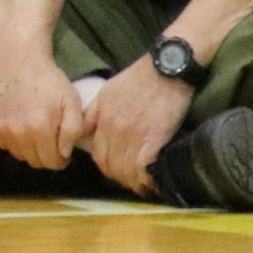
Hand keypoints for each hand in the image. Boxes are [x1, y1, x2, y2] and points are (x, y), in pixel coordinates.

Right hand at [0, 49, 87, 172]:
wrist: (18, 60)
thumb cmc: (49, 80)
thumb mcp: (71, 101)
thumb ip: (73, 131)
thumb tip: (64, 153)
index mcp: (40, 129)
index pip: (52, 163)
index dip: (61, 159)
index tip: (62, 149)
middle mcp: (17, 133)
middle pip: (35, 162)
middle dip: (45, 155)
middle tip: (49, 139)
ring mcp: (0, 129)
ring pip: (19, 155)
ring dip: (29, 149)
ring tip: (34, 130)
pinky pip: (4, 145)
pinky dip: (13, 140)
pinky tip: (19, 124)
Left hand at [84, 59, 193, 196]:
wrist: (165, 68)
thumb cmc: (139, 78)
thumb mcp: (107, 93)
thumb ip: (95, 114)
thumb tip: (86, 134)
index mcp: (101, 118)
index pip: (97, 155)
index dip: (107, 167)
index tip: (117, 170)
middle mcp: (113, 128)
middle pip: (110, 166)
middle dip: (120, 177)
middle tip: (132, 180)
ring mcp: (132, 134)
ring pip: (125, 170)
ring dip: (134, 181)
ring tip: (143, 184)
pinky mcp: (153, 137)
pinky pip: (143, 168)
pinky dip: (147, 179)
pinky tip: (152, 181)